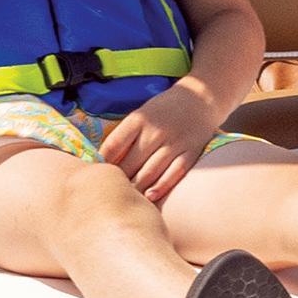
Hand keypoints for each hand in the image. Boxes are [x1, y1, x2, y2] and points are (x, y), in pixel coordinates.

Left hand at [101, 76, 223, 197]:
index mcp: (138, 119)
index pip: (114, 145)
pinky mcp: (191, 151)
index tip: (97, 174)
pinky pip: (174, 173)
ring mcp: (174, 142)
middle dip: (119, 180)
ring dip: (136, 188)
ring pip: (150, 171)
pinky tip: (150, 197)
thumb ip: (125, 135)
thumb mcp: (141, 114)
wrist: (199, 98)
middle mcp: (156, 130)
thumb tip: (104, 161)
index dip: (102, 163)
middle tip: (110, 192)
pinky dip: (161, 186)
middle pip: (130, 163)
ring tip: (127, 199)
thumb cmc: (163, 110)